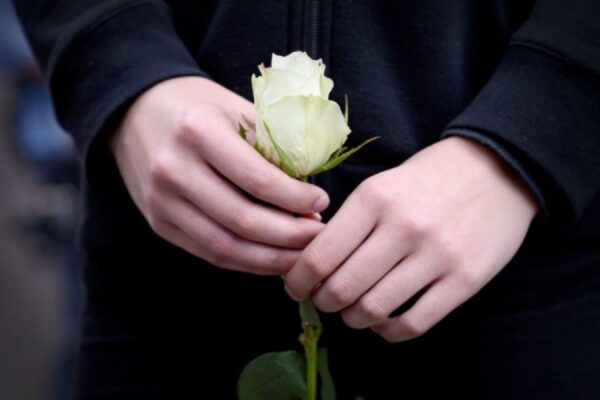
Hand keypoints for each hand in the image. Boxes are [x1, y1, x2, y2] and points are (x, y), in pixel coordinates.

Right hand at [110, 77, 328, 274]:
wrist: (135, 112)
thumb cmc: (196, 106)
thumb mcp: (235, 109)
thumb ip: (271, 146)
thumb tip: (309, 193)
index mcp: (197, 131)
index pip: (256, 179)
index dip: (295, 198)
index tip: (321, 203)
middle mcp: (173, 169)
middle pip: (242, 220)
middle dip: (289, 236)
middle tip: (318, 236)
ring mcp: (161, 201)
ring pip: (224, 247)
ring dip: (270, 258)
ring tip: (301, 255)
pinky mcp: (157, 223)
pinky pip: (207, 252)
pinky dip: (245, 261)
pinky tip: (270, 257)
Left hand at [284, 136, 538, 341]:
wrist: (499, 169)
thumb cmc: (429, 178)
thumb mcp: (382, 184)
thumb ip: (350, 222)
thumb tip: (313, 262)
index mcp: (374, 198)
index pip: (320, 256)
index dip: (298, 280)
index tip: (295, 287)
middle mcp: (403, 227)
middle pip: (342, 288)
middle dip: (323, 302)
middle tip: (324, 300)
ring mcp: (437, 255)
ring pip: (374, 309)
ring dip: (354, 319)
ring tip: (354, 311)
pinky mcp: (465, 279)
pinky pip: (414, 323)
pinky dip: (389, 331)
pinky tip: (384, 322)